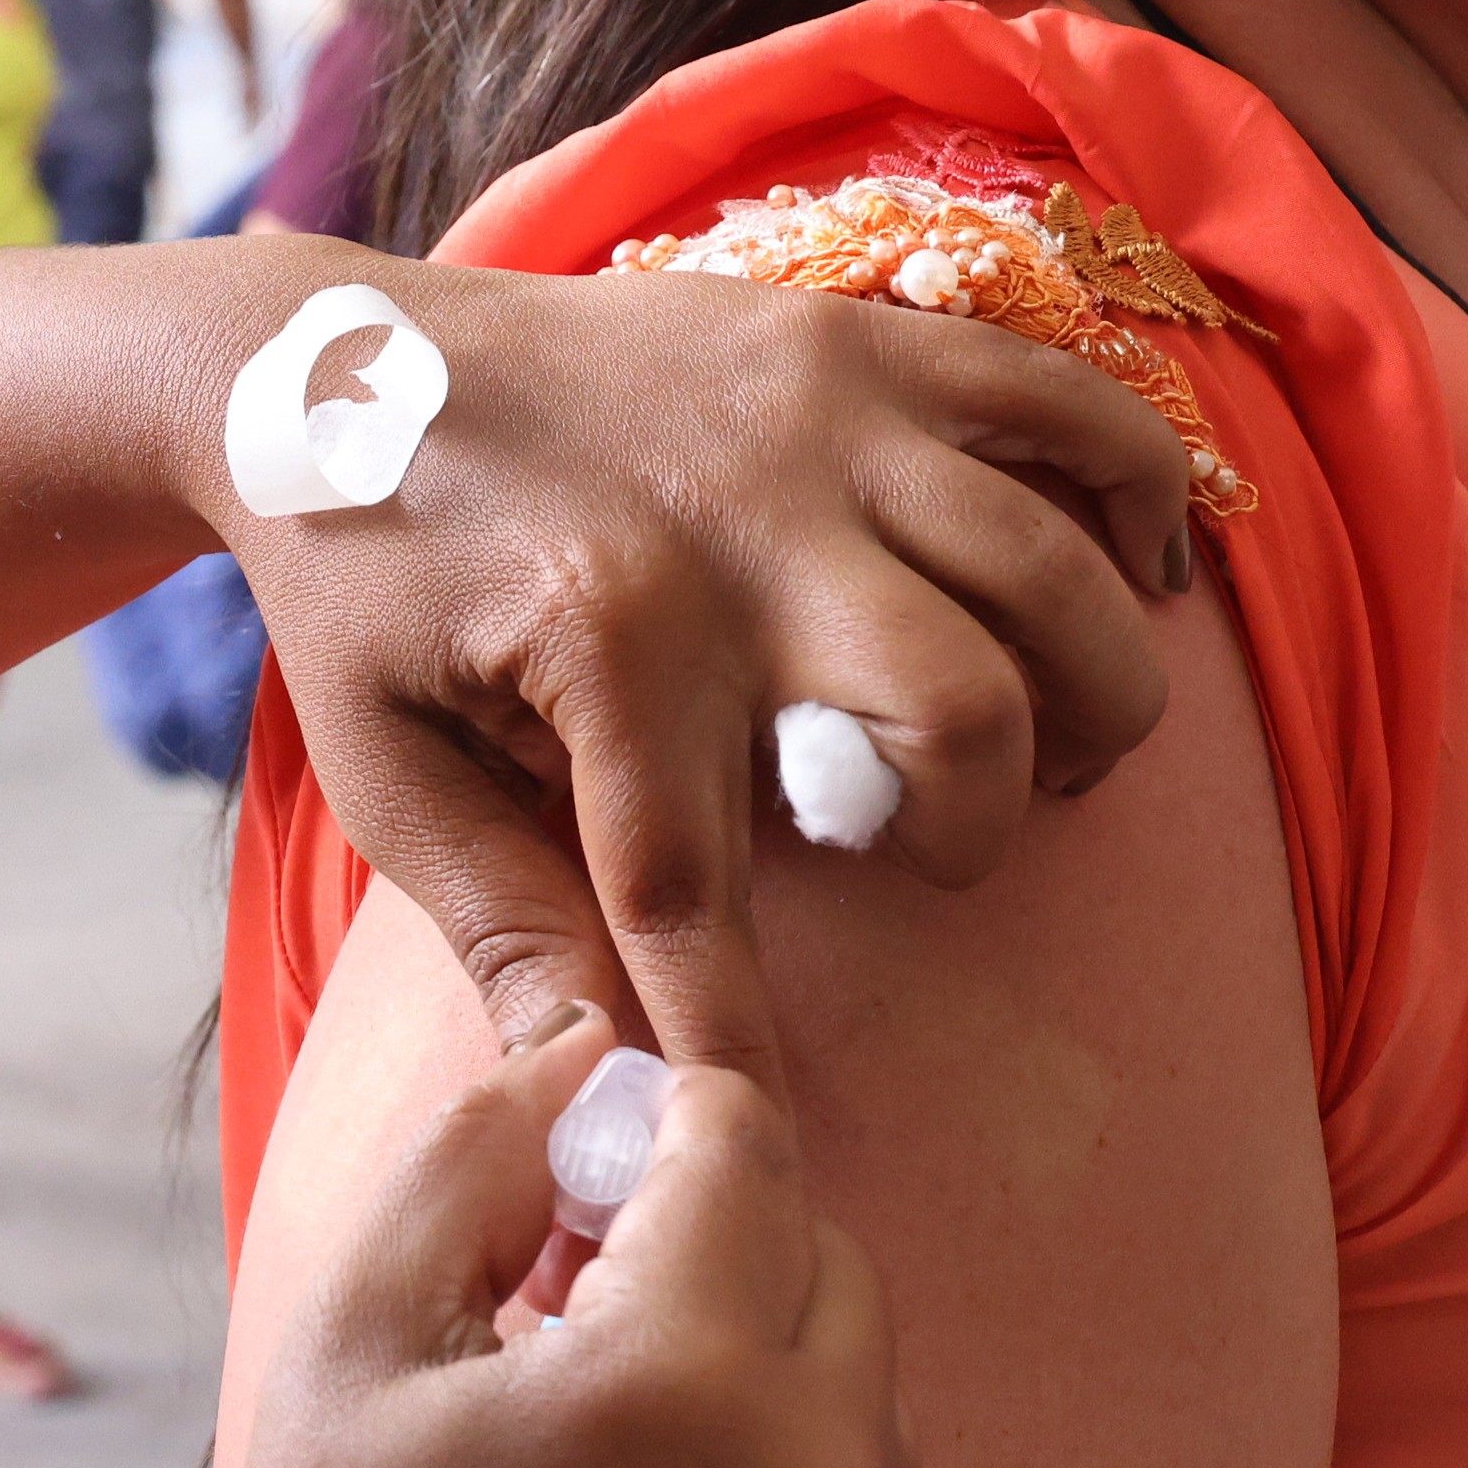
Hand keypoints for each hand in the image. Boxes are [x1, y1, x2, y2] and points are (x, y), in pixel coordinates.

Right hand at [206, 1007, 917, 1467]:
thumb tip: (586, 1045)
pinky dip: (773, 1423)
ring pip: (850, 1344)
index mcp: (683, 1387)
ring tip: (590, 1389)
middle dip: (703, 1224)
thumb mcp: (357, 1336)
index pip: (742, 1142)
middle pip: (817, 1237)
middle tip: (557, 1280)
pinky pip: (860, 1455)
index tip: (556, 1171)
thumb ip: (473, 1154)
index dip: (647, 1116)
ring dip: (745, 1322)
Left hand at [220, 249, 1192, 1080]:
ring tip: (1041, 745)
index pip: (703, 899)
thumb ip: (498, 920)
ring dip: (1083, 694)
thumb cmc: (358, 569)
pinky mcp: (857, 338)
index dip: (740, 1033)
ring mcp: (817, 412)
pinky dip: (1137, 496)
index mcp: (605, 639)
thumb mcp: (379, 761)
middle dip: (972, 829)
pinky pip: (1070, 404)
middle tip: (916, 847)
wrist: (330, 353)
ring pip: (1050, 576)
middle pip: (964, 717)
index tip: (766, 1128)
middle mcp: (736, 521)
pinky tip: (1120, 579)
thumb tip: (581, 1084)